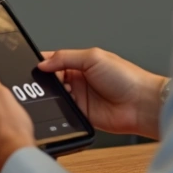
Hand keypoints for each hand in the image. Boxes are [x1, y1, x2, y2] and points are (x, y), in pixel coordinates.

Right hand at [38, 49, 165, 139]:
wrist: (141, 104)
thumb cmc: (127, 78)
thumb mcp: (93, 58)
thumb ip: (66, 57)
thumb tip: (43, 63)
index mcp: (80, 63)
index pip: (55, 60)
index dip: (42, 62)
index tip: (31, 64)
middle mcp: (78, 79)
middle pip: (51, 79)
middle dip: (45, 80)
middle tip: (40, 81)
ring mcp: (79, 98)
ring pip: (55, 96)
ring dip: (52, 95)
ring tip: (56, 92)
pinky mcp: (80, 115)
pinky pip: (63, 112)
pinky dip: (59, 110)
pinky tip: (61, 106)